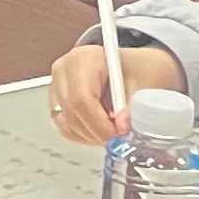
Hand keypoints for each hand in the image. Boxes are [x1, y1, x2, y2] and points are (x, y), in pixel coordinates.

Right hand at [45, 39, 184, 143]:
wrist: (134, 67)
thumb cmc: (138, 70)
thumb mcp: (143, 83)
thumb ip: (131, 106)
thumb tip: (121, 126)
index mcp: (84, 58)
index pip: (81, 96)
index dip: (99, 121)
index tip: (118, 133)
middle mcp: (64, 70)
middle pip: (72, 110)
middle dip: (97, 131)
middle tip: (118, 139)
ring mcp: (57, 85)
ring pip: (66, 121)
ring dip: (91, 135)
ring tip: (113, 133)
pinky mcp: (56, 100)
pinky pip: (64, 126)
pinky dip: (83, 135)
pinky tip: (101, 131)